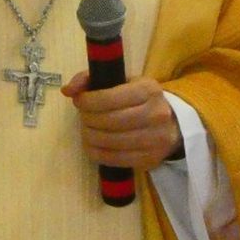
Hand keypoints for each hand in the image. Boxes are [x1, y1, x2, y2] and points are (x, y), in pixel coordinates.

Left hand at [61, 72, 182, 168]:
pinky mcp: (149, 159)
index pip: (109, 98)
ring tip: (87, 129)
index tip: (79, 101)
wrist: (172, 124)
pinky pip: (113, 159)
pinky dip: (96, 152)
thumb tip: (67, 90)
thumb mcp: (121, 81)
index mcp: (149, 90)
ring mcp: (155, 140)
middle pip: (108, 121)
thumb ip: (90, 80)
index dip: (87, 101)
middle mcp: (156, 114)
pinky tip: (93, 143)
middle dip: (87, 118)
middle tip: (83, 116)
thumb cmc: (140, 100)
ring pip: (109, 141)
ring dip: (89, 135)